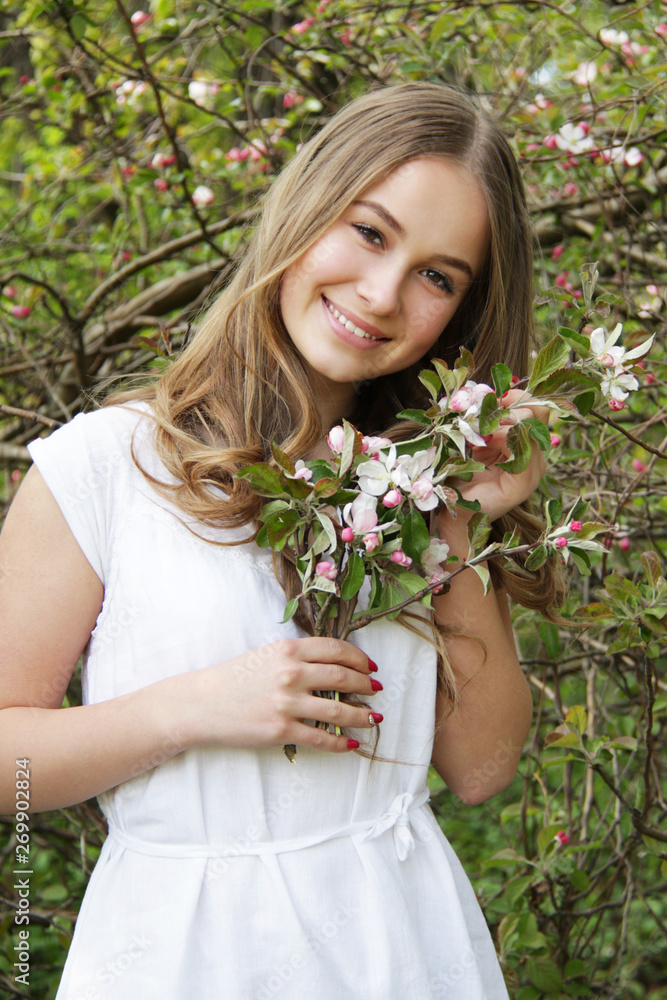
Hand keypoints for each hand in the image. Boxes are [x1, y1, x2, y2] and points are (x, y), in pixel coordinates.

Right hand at [179, 637, 380, 753]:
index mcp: (288, 649)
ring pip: (338, 709)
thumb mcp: (266, 654)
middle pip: (343, 676)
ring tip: (373, 718)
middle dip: (365, 684)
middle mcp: (291, 673)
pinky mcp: (281, 730)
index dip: (359, 658)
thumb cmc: (234, 677)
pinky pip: (320, 737)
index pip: (336, 649)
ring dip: (361, 715)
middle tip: (376, 689)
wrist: (202, 703)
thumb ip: (297, 656)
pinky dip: (340, 743)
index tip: (370, 666)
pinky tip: (351, 744)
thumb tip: (334, 664)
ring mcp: (287, 703)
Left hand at [448, 389, 547, 524]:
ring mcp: (533, 472)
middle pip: (537, 414)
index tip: (493, 397)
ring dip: (500, 425)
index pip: (536, 408)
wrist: (451, 511)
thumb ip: (483, 419)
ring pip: (530, 428)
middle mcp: (535, 456)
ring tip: (480, 437)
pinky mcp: (524, 485)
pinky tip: (484, 447)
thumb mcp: (472, 439)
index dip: (516, 396)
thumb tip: (486, 395)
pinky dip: (503, 441)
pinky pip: (523, 450)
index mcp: (525, 444)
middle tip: (483, 417)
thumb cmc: (458, 473)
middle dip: (507, 409)